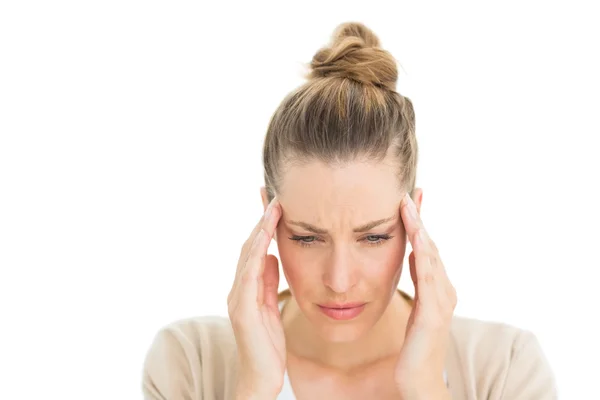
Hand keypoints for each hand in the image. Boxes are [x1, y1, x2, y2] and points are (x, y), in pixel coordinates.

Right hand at [227, 198, 285, 398]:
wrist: (262, 377)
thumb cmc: (267, 345)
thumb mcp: (271, 307)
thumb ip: (268, 282)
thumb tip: (271, 256)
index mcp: (246, 288)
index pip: (254, 250)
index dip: (264, 227)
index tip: (275, 204)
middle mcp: (238, 290)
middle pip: (248, 247)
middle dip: (261, 221)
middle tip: (274, 197)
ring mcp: (237, 299)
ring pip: (247, 257)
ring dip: (260, 232)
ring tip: (273, 210)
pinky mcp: (243, 311)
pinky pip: (248, 277)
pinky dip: (255, 256)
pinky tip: (264, 241)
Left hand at [394, 194, 456, 399]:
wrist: (419, 380)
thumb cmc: (416, 345)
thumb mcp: (416, 305)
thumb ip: (417, 280)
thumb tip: (412, 255)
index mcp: (438, 287)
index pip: (427, 247)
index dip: (418, 223)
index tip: (409, 198)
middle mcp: (444, 290)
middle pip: (430, 246)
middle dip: (419, 219)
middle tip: (410, 192)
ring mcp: (441, 301)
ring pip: (430, 257)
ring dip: (419, 229)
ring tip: (409, 206)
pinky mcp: (433, 314)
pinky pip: (428, 279)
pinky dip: (423, 256)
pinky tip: (416, 238)